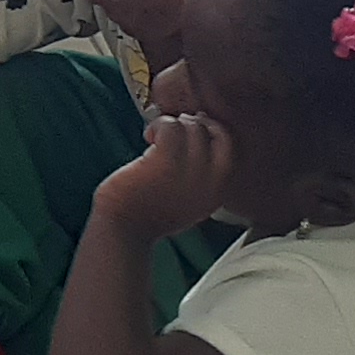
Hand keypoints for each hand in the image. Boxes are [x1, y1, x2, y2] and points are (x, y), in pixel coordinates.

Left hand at [93, 107, 234, 243]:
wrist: (122, 232)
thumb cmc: (148, 213)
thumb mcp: (188, 199)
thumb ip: (201, 176)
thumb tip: (199, 130)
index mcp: (219, 191)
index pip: (232, 149)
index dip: (214, 132)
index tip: (193, 132)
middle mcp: (212, 182)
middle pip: (220, 134)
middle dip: (198, 125)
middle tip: (175, 131)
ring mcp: (191, 172)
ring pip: (195, 127)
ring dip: (174, 123)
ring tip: (157, 136)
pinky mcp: (165, 163)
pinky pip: (172, 127)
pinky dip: (160, 124)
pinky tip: (148, 136)